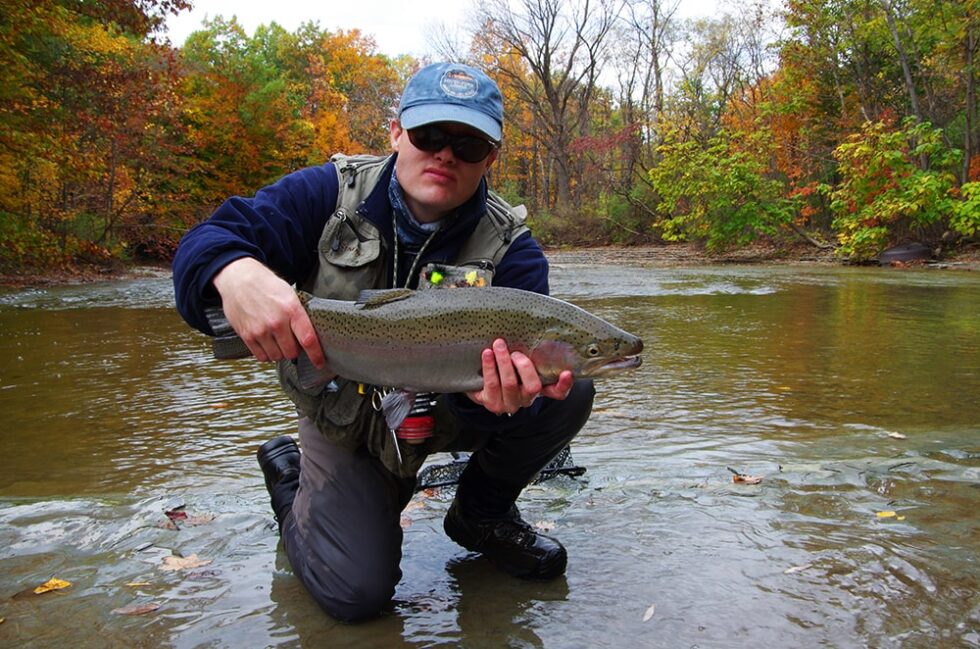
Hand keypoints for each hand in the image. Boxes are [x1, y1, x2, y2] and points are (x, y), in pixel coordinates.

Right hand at [212, 257, 326, 367]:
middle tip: (291, 340)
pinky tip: (267, 342)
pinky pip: (261, 356)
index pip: (308, 339)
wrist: (239, 279)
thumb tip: (311, 336)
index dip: (316, 355)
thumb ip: (300, 316)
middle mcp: (276, 322)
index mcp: (291, 310)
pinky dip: (266, 353)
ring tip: (277, 339)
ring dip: (280, 352)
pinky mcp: (247, 335)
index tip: (320, 362)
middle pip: (292, 352)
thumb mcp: (290, 295)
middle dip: (294, 349)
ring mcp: (260, 330)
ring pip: (277, 356)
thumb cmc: (267, 286)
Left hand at [466, 338, 573, 414]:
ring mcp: (509, 403)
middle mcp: (526, 399)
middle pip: (532, 387)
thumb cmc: (503, 368)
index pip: (557, 393)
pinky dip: (489, 366)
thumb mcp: (518, 361)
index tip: (567, 373)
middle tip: (516, 353)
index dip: (564, 385)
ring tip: (499, 345)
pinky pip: (492, 384)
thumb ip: (529, 353)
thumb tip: (535, 329)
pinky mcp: (491, 402)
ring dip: (504, 361)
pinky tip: (487, 354)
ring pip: (510, 384)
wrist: (479, 381)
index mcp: (538, 388)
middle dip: (524, 366)